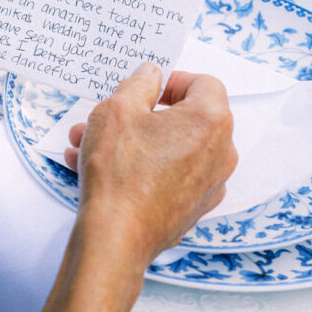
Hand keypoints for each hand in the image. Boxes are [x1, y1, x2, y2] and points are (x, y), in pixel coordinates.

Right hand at [64, 63, 236, 267]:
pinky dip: (142, 168)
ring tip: (90, 143)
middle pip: (186, 118)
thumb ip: (139, 83)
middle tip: (113, 115)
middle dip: (143, 114)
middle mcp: (220, 153)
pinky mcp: (193, 208)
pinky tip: (103, 171)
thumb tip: (151, 74)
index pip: (204, 83)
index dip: (174, 80)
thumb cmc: (120, 172)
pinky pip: (169, 176)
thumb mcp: (118, 109)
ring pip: (171, 149)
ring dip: (135, 141)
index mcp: (210, 121)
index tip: (148, 88)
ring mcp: (210, 184)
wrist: (115, 237)